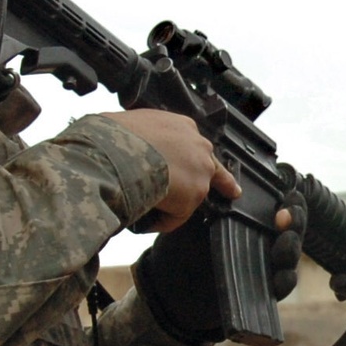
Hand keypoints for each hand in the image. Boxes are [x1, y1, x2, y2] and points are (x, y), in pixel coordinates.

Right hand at [102, 109, 241, 231]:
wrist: (116, 152)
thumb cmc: (113, 135)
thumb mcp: (127, 124)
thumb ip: (138, 135)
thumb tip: (121, 143)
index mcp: (182, 126)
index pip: (195, 144)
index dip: (194, 157)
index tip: (201, 164)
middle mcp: (198, 146)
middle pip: (211, 168)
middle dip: (221, 181)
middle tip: (233, 192)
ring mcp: (200, 171)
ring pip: (192, 195)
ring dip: (177, 205)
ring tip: (153, 212)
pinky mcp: (194, 195)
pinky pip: (177, 216)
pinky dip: (163, 221)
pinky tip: (146, 219)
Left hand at [132, 188, 308, 345]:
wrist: (173, 289)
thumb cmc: (184, 251)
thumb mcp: (192, 224)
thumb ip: (207, 205)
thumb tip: (215, 184)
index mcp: (253, 219)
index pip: (282, 205)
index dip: (290, 200)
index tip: (286, 196)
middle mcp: (267, 239)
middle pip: (294, 226)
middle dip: (295, 219)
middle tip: (283, 217)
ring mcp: (269, 265)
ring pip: (292, 254)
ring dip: (291, 245)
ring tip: (283, 239)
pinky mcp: (267, 291)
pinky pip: (284, 284)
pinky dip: (284, 279)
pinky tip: (279, 274)